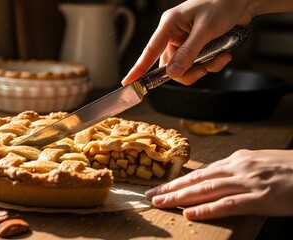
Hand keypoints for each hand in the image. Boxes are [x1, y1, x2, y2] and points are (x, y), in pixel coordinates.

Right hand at [122, 0, 254, 85]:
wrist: (245, 0)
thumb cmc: (223, 3)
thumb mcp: (205, 29)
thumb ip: (188, 52)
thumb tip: (172, 72)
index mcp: (169, 25)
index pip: (149, 50)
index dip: (138, 68)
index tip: (128, 82)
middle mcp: (175, 35)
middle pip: (171, 66)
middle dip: (189, 71)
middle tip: (203, 69)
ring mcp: (186, 43)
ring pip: (186, 68)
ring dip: (204, 68)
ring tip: (219, 57)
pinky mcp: (198, 48)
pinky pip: (198, 65)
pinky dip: (211, 64)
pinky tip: (223, 55)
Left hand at [145, 149, 292, 219]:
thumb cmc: (290, 168)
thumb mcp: (259, 164)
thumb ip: (237, 170)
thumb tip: (216, 178)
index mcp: (237, 160)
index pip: (201, 172)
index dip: (178, 181)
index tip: (160, 187)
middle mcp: (238, 168)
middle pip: (197, 179)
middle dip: (171, 188)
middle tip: (150, 195)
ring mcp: (249, 182)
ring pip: (206, 190)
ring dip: (180, 197)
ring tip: (161, 203)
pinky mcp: (262, 198)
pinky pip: (229, 204)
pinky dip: (208, 209)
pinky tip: (191, 213)